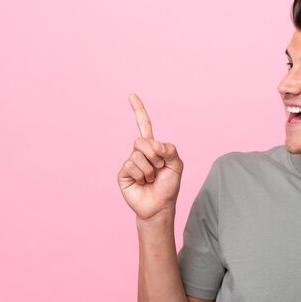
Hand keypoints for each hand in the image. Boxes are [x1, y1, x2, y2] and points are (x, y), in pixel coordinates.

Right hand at [117, 94, 182, 219]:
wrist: (160, 206)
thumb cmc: (169, 186)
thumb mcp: (177, 165)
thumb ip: (170, 150)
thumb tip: (154, 144)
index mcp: (153, 147)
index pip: (144, 125)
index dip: (138, 110)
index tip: (132, 95)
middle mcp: (139, 152)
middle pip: (141, 141)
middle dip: (154, 155)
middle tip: (159, 169)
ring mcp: (130, 162)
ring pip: (137, 155)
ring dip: (149, 169)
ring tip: (151, 179)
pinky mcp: (123, 173)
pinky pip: (131, 166)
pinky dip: (141, 175)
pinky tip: (142, 183)